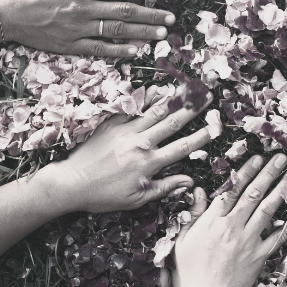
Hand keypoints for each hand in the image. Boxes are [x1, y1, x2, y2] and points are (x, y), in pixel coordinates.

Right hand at [0, 0, 174, 57]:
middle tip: (171, 18)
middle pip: (125, 12)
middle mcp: (83, 9)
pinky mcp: (71, 46)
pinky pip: (100, 49)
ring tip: (162, 34)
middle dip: (151, 14)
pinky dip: (119, 51)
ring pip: (117, 32)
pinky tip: (136, 51)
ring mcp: (78, 29)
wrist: (6, 13)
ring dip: (143, 33)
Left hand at [40, 87, 212, 213]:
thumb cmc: (103, 196)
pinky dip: (144, 98)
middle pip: (172, 122)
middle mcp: (141, 143)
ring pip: (154, 111)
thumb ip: (164, 188)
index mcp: (149, 163)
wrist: (70, 182)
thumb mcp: (136, 199)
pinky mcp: (111, 124)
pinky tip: (155, 89)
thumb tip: (189, 182)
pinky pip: (131, 108)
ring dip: (173, 98)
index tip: (216, 127)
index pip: (182, 148)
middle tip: (207, 95)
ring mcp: (125, 131)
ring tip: (187, 87)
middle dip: (192, 108)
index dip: (201, 137)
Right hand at [172, 153, 286, 286]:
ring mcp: (248, 241)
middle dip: (268, 173)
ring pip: (268, 210)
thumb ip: (193, 214)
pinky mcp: (259, 257)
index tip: (257, 157)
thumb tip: (198, 189)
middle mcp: (232, 227)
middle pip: (253, 194)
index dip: (246, 172)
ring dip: (281, 191)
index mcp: (212, 221)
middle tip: (281, 157)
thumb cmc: (188, 275)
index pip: (232, 189)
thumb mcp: (182, 241)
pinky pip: (278, 239)